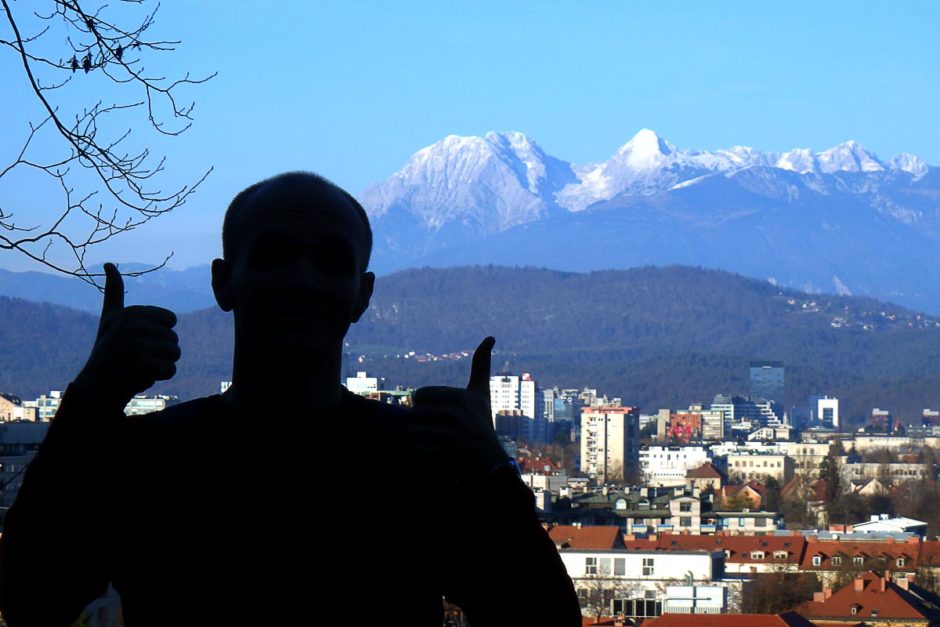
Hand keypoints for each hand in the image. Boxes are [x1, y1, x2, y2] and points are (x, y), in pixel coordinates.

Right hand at [74, 263, 180, 406]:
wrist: (95, 388)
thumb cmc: (107, 351)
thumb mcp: (110, 319)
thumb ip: (113, 292)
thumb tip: (109, 264)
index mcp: (130, 312)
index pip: (171, 320)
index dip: (159, 334)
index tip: (136, 339)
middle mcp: (131, 325)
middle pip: (174, 337)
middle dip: (160, 352)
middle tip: (135, 357)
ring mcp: (135, 344)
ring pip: (175, 353)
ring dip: (160, 364)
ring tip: (137, 366)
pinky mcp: (141, 364)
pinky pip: (171, 370)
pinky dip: (159, 377)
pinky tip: (139, 377)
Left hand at [410, 337, 507, 485]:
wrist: (491, 465)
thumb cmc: (480, 424)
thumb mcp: (481, 393)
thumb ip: (481, 365)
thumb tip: (490, 336)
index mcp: (464, 396)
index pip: (420, 394)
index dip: (425, 405)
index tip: (442, 414)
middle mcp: (461, 415)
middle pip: (415, 413)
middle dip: (422, 424)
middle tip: (441, 432)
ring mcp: (456, 436)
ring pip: (412, 432)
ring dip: (419, 440)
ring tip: (437, 444)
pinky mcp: (449, 456)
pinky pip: (416, 450)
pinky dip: (421, 455)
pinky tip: (438, 456)